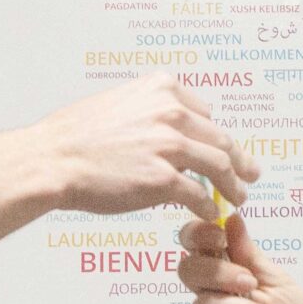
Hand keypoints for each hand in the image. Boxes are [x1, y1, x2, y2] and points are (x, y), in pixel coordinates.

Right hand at [29, 74, 258, 218]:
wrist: (52, 159)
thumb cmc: (75, 136)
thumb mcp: (117, 102)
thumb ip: (147, 110)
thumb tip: (162, 125)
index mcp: (162, 89)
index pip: (205, 113)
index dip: (216, 135)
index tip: (223, 148)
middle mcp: (171, 112)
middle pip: (221, 139)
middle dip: (240, 160)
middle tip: (250, 174)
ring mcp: (169, 146)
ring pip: (219, 165)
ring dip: (234, 185)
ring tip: (239, 197)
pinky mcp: (163, 179)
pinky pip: (199, 194)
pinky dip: (209, 206)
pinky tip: (211, 214)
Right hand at [177, 209, 302, 303]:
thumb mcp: (276, 278)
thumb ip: (249, 253)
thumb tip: (232, 218)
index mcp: (224, 269)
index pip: (193, 244)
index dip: (198, 235)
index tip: (220, 237)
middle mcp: (212, 292)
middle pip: (187, 270)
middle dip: (220, 274)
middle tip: (250, 284)